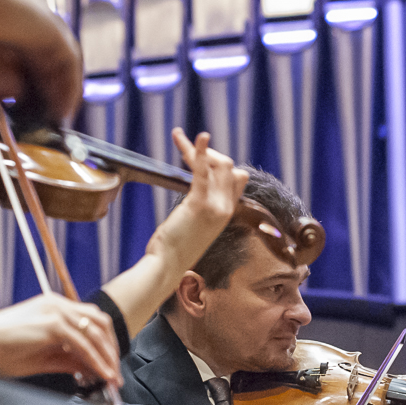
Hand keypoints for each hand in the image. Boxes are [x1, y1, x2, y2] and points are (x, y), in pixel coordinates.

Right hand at [0, 293, 120, 385]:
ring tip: (112, 378)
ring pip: (94, 333)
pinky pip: (82, 344)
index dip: (105, 343)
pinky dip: (95, 360)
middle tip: (115, 373)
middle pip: (100, 323)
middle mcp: (58, 304)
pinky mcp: (51, 324)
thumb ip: (69, 359)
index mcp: (55, 307)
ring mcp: (55, 311)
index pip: (92, 321)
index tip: (110, 364)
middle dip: (111, 349)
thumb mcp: (43, 357)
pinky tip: (101, 375)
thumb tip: (92, 369)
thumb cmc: (2, 351)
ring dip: (107, 357)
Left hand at [145, 128, 248, 267]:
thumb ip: (201, 208)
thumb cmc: (175, 248)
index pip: (237, 178)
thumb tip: (196, 195)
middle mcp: (226, 208)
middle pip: (229, 167)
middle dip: (209, 153)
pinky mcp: (199, 204)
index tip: (198, 157)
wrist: (168, 266)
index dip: (219, 164)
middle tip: (186, 149)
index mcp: (227, 212)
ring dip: (200, 149)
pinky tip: (195, 138)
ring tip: (180, 140)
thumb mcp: (195, 225)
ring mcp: (216, 206)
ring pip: (220, 165)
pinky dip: (199, 151)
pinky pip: (202, 171)